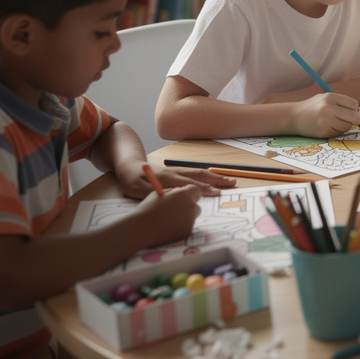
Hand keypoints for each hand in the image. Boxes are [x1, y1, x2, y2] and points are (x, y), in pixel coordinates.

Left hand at [116, 163, 236, 199]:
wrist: (127, 163)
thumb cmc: (131, 178)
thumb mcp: (136, 188)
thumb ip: (153, 192)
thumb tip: (170, 195)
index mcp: (166, 177)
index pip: (189, 184)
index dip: (203, 188)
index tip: (217, 193)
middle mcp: (174, 172)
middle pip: (198, 175)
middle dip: (216, 180)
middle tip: (232, 183)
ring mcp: (176, 170)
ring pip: (198, 172)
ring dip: (214, 176)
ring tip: (228, 179)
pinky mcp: (175, 170)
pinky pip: (194, 171)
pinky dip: (206, 173)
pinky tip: (212, 176)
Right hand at [132, 184, 202, 248]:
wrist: (142, 228)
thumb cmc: (147, 209)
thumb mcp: (158, 194)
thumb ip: (172, 192)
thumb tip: (179, 191)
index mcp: (183, 194)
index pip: (196, 190)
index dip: (190, 194)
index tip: (185, 197)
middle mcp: (191, 206)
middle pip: (196, 204)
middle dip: (188, 207)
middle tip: (176, 210)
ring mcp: (191, 219)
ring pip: (192, 216)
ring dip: (185, 217)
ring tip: (168, 220)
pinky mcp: (188, 230)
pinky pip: (187, 226)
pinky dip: (180, 227)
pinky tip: (167, 228)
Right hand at [290, 92, 359, 137]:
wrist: (293, 117)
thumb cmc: (312, 107)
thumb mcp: (324, 98)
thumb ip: (340, 103)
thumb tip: (357, 112)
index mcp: (330, 97)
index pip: (354, 104)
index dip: (354, 109)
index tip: (350, 111)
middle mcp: (328, 109)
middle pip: (354, 117)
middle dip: (355, 120)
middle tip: (351, 121)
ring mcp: (325, 121)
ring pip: (347, 127)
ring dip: (345, 126)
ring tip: (335, 123)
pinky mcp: (323, 132)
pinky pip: (338, 133)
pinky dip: (336, 131)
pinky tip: (327, 127)